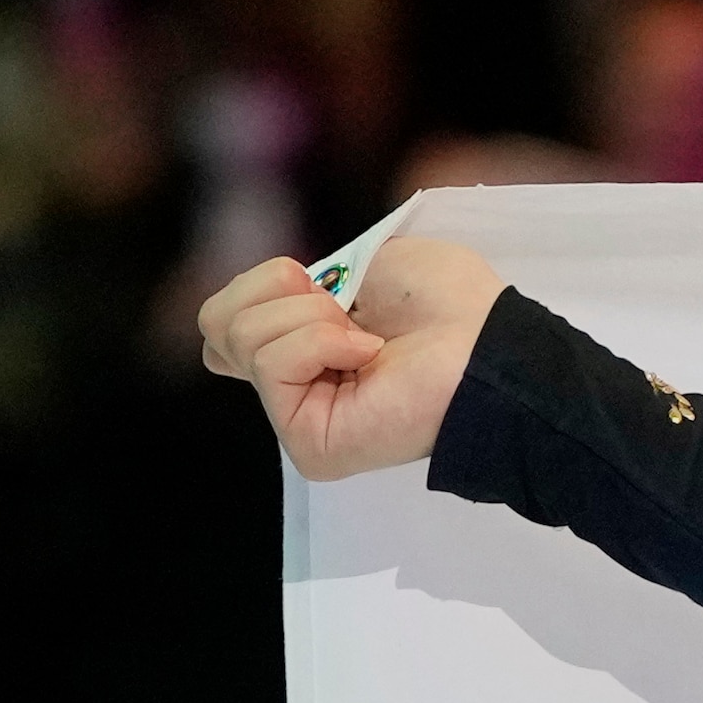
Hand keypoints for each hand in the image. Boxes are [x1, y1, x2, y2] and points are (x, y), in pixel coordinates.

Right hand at [195, 231, 507, 479]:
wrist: (486, 342)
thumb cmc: (446, 301)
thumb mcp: (362, 260)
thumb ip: (300, 280)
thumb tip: (269, 303)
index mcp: (303, 345)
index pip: (223, 320)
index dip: (256, 289)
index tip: (315, 284)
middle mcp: (294, 384)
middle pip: (217, 323)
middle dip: (277, 292)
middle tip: (345, 308)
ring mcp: (298, 417)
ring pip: (238, 336)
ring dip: (309, 316)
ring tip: (367, 338)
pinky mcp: (307, 442)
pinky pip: (271, 363)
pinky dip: (321, 341)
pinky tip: (368, 355)